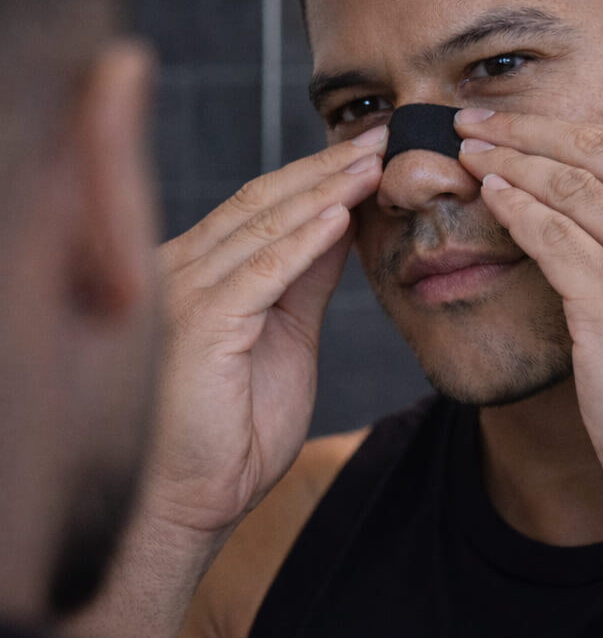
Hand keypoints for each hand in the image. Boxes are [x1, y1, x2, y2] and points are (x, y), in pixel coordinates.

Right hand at [145, 128, 385, 540]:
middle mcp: (185, 269)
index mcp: (204, 270)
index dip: (319, 173)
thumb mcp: (286, 334)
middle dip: (327, 167)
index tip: (371, 149)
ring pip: (263, 226)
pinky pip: (259, 272)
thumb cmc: (237, 426)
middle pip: (264, 201)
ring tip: (372, 163)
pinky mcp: (199, 325)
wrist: (194, 501)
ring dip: (323, 191)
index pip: (264, 205)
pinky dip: (301, 242)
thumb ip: (306, 279)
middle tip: (382, 136)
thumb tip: (340, 225)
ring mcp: (186, 293)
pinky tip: (340, 216)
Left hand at [456, 110, 602, 526]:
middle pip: (595, 152)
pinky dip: (513, 210)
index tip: (526, 126)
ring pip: (567, 187)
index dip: (567, 131)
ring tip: (467, 151)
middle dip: (525, 130)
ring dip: (507, 162)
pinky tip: (488, 196)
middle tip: (475, 119)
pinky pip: (550, 238)